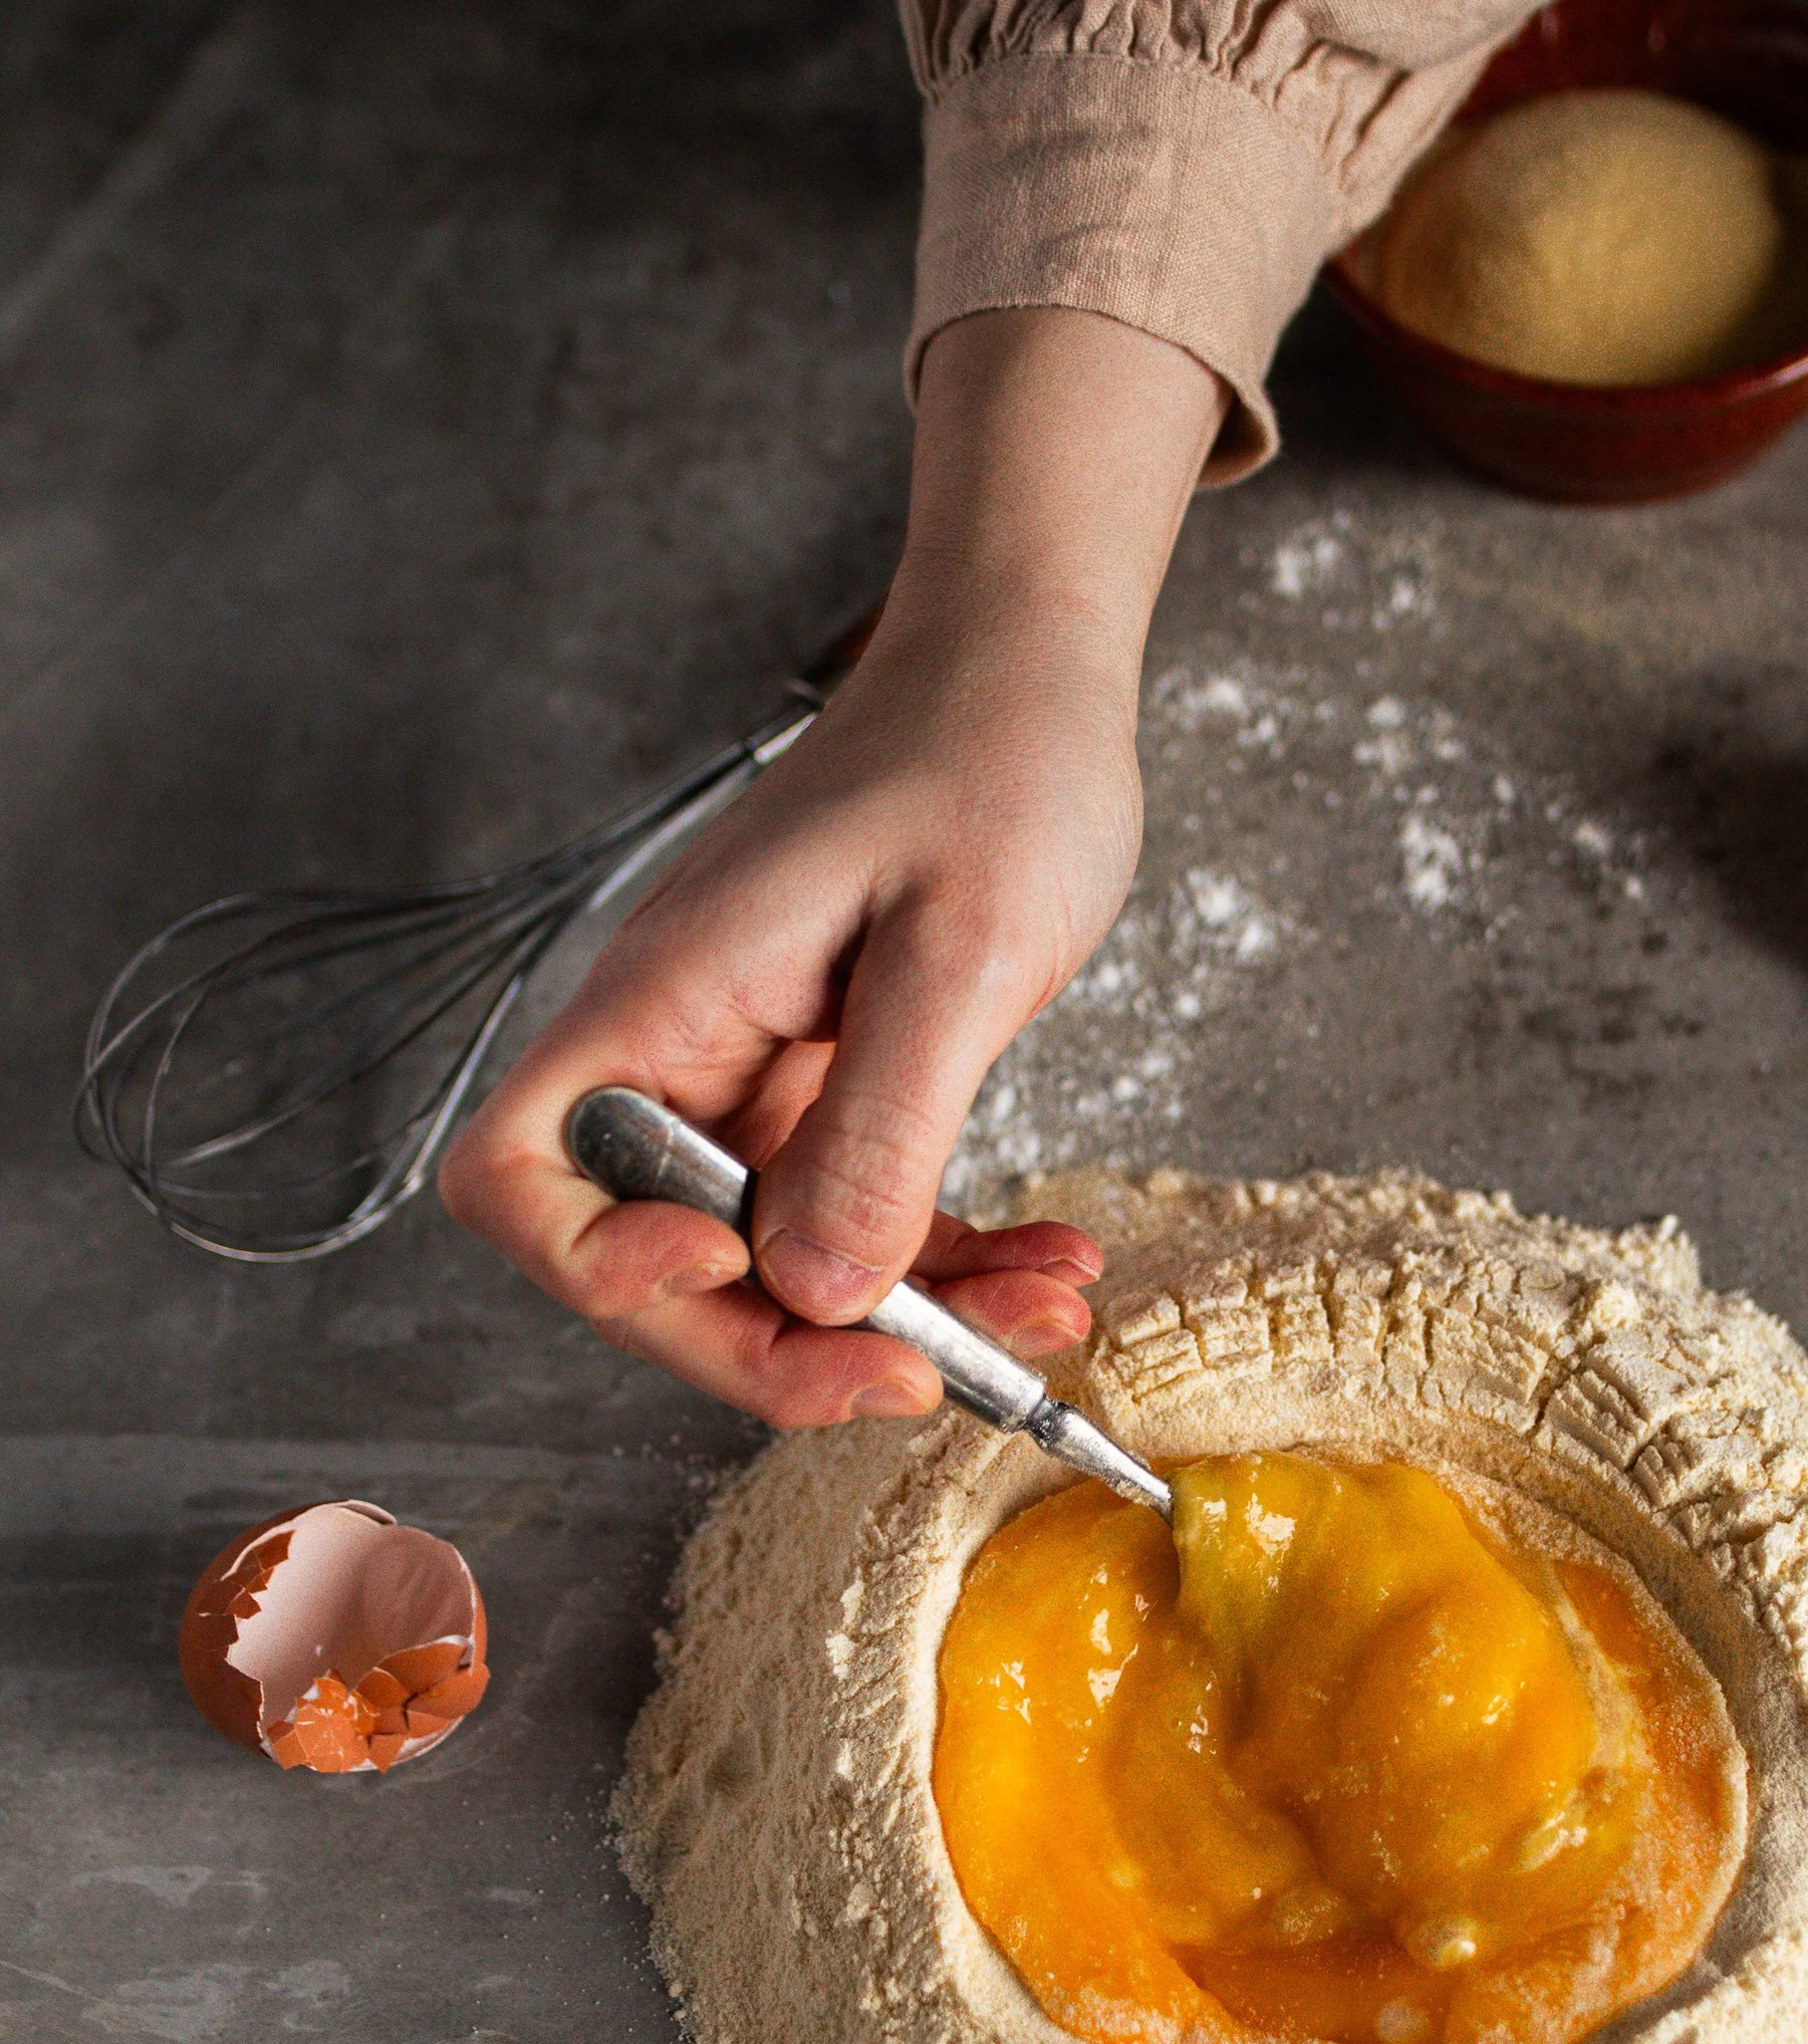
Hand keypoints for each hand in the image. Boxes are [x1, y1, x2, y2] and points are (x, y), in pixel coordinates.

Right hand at [438, 310, 1223, 1423]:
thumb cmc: (989, 758)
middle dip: (785, 1342)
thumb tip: (818, 1289)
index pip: (525, 1177)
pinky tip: (1046, 1269)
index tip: (740, 1268)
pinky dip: (947, 1264)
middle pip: (657, 1260)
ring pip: (776, 1261)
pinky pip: (856, 1215)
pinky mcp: (830, 1086)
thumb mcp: (957, 951)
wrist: (1031, 671)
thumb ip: (883, 1127)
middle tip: (926, 1372)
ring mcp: (753, 1073)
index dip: (605, 1266)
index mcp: (665, 996)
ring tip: (1040, 1321)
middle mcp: (683, 1047)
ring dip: (895, 1321)